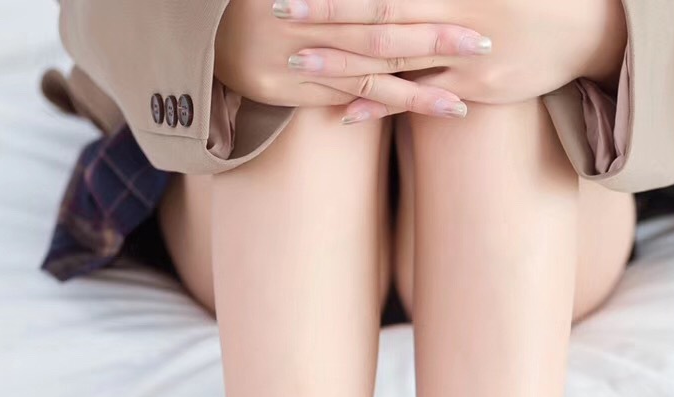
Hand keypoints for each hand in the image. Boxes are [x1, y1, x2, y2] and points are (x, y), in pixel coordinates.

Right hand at [214, 0, 486, 119]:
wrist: (189, 22)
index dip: (420, 4)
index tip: (467, 10)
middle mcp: (304, 23)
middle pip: (381, 34)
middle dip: (434, 41)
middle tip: (483, 43)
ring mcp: (293, 59)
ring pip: (366, 76)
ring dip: (416, 91)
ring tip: (459, 103)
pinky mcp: (283, 88)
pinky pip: (337, 97)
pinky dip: (376, 106)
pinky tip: (413, 109)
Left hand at [281, 0, 626, 121]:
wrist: (592, 31)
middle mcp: (459, 15)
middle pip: (381, 14)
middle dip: (328, 15)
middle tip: (279, 11)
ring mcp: (467, 57)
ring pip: (394, 59)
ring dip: (343, 62)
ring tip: (298, 61)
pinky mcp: (477, 91)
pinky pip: (420, 100)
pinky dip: (381, 104)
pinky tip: (345, 111)